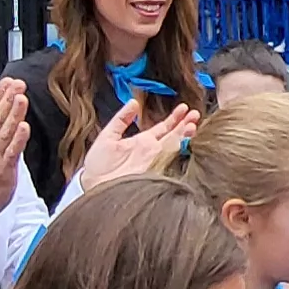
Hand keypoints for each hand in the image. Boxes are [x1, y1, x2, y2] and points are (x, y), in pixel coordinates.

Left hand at [74, 101, 196, 191]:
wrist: (94, 186)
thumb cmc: (98, 166)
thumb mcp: (107, 136)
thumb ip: (121, 119)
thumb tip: (134, 102)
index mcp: (141, 142)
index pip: (163, 128)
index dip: (174, 118)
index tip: (184, 107)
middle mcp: (151, 151)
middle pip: (173, 135)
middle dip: (185, 124)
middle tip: (195, 113)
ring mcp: (155, 161)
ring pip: (174, 145)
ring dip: (185, 134)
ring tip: (194, 123)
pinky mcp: (155, 170)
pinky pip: (169, 158)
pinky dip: (178, 148)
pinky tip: (185, 138)